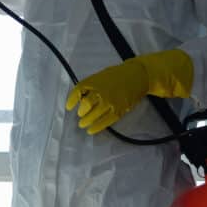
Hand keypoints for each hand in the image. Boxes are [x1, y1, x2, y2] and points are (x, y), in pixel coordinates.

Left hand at [66, 48, 194, 133]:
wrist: (138, 76)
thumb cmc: (118, 75)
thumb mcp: (101, 76)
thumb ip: (91, 86)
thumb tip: (80, 99)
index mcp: (95, 81)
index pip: (78, 91)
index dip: (72, 100)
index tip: (69, 107)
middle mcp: (101, 91)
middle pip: (85, 105)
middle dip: (81, 112)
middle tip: (80, 115)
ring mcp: (110, 102)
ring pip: (93, 114)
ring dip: (86, 121)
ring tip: (83, 124)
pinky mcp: (118, 110)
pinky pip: (104, 122)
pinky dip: (96, 127)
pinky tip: (91, 130)